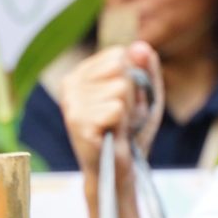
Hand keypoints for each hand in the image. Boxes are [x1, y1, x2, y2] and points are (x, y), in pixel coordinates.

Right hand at [63, 43, 161, 182]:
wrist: (117, 171)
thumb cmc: (130, 132)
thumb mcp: (145, 95)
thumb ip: (146, 68)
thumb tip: (140, 46)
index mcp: (81, 74)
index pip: (119, 54)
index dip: (132, 79)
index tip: (124, 103)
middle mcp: (71, 84)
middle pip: (120, 67)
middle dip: (131, 94)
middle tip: (122, 118)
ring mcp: (71, 103)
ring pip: (120, 88)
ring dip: (127, 112)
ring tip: (118, 128)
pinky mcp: (78, 122)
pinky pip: (116, 108)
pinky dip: (122, 124)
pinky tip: (111, 136)